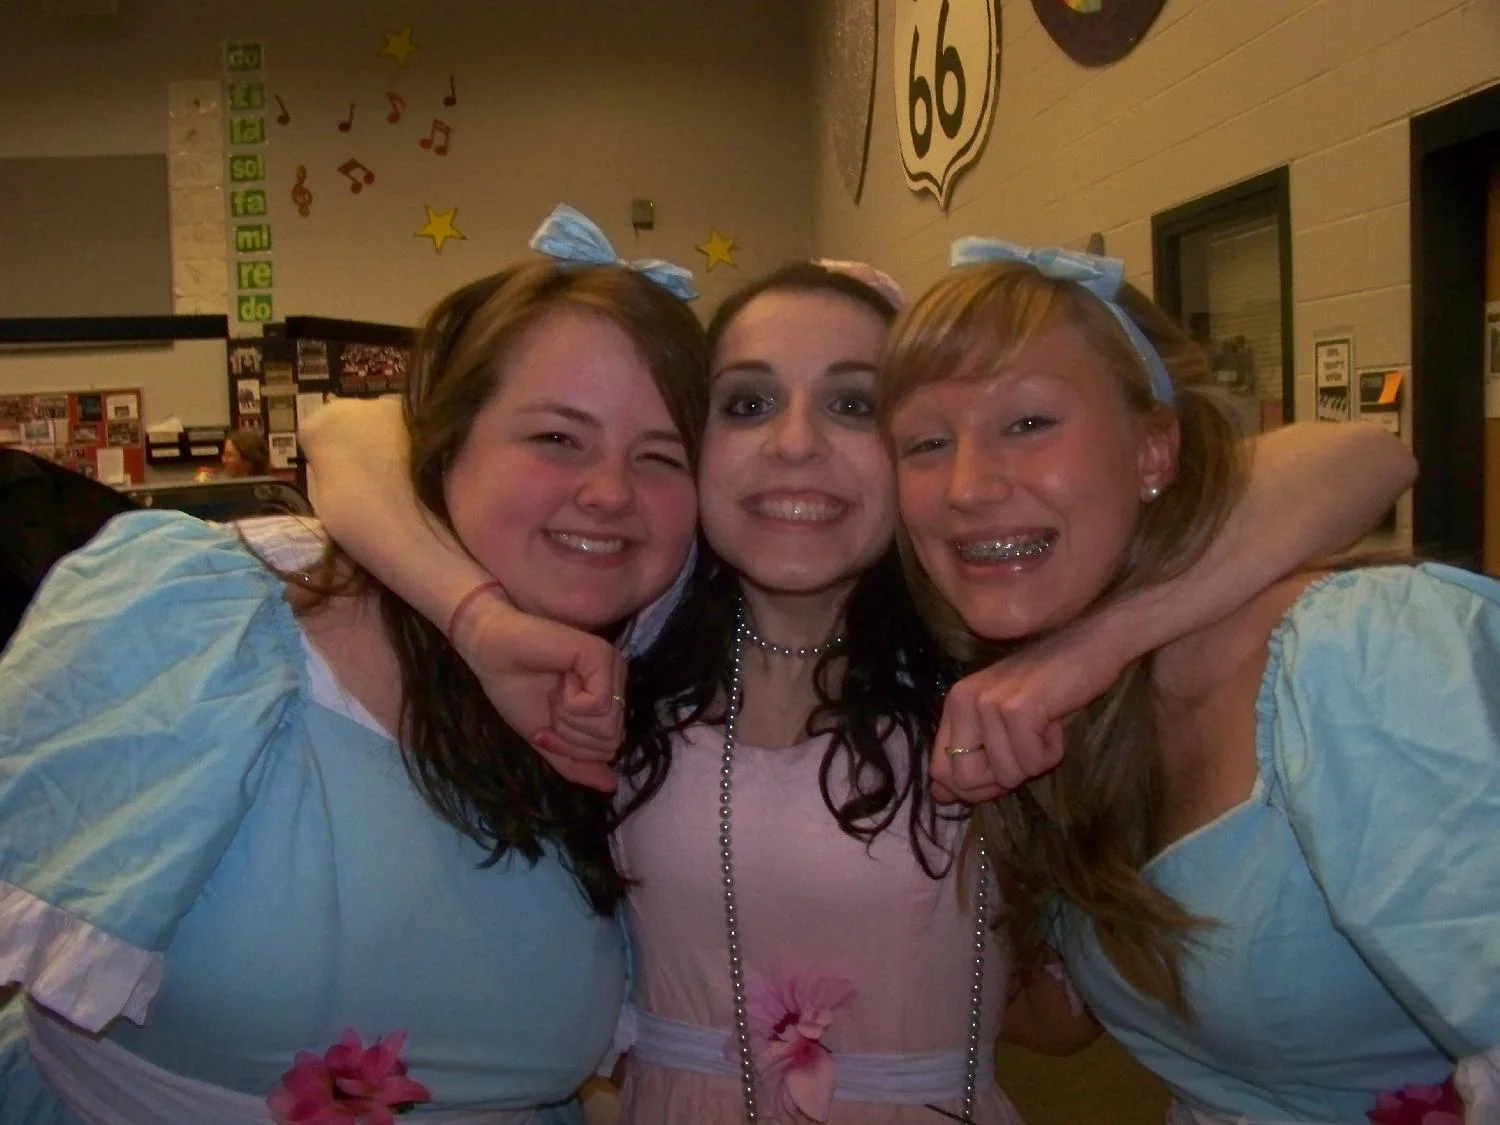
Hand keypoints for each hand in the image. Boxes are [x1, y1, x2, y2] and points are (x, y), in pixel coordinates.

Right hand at [449, 592, 624, 791]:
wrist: (489, 653)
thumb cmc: (515, 689)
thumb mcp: (547, 738)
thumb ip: (576, 762)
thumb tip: (611, 786)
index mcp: (608, 699)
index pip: (607, 749)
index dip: (571, 746)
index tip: (548, 721)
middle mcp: (616, 683)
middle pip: (610, 741)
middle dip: (570, 734)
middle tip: (552, 703)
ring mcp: (613, 668)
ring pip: (607, 727)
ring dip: (569, 717)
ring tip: (555, 689)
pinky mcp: (602, 656)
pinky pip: (598, 705)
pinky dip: (570, 702)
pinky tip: (560, 677)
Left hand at [929, 617, 1129, 803]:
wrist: (1092, 645)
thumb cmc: (1052, 688)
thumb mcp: (1004, 725)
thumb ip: (971, 756)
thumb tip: (940, 795)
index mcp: (954, 704)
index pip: (940, 771)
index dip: (974, 789)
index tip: (1005, 773)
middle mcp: (963, 700)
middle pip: (965, 780)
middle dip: (1003, 780)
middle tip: (1028, 748)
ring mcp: (988, 702)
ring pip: (1007, 775)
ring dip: (1036, 762)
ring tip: (1046, 727)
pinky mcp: (1018, 708)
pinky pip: (1032, 762)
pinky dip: (1052, 753)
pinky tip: (1056, 723)